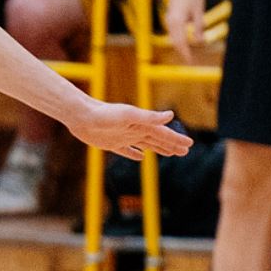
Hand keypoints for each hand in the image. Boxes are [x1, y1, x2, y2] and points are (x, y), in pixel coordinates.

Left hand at [70, 101, 192, 158]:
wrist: (81, 116)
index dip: (176, 139)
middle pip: (158, 140)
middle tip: (185, 151)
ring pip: (146, 145)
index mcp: (142, 124)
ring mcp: (124, 137)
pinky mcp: (111, 143)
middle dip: (172, 145)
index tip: (189, 145)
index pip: (164, 133)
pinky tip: (140, 157)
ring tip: (170, 153)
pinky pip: (127, 151)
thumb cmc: (104, 114)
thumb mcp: (129, 115)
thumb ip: (149, 117)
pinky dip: (135, 154)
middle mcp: (135, 130)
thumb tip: (170, 115)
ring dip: (159, 149)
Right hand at [166, 0, 208, 61]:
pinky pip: (174, 31)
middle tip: (193, 59)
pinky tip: (188, 38)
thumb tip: (200, 42)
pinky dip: (180, 37)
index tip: (191, 62)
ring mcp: (169, 18)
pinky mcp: (170, 16)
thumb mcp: (199, 11)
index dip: (186, 53)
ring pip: (174, 37)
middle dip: (183, 51)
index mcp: (177, 21)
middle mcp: (170, 21)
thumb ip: (198, 27)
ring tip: (193, 50)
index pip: (181, 42)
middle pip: (175, 42)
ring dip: (182, 44)